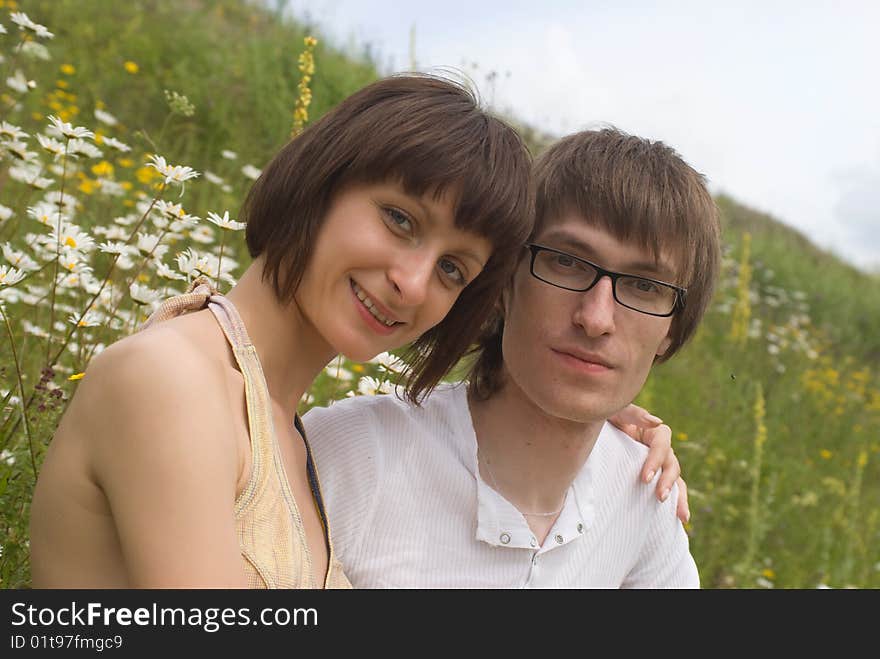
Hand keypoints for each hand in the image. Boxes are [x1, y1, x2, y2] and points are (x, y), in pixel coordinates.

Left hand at [608, 403, 690, 523]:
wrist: (589, 431)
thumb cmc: (602, 417)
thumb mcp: (614, 411)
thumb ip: (632, 414)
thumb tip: (657, 422)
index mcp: (651, 431)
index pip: (662, 443)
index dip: (656, 460)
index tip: (645, 478)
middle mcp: (658, 448)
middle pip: (671, 463)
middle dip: (667, 481)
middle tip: (659, 496)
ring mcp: (657, 464)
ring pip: (675, 479)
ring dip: (679, 496)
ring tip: (681, 515)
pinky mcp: (652, 477)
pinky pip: (669, 489)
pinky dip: (677, 503)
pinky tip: (682, 520)